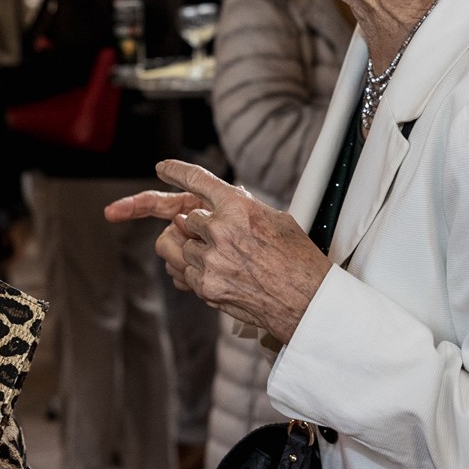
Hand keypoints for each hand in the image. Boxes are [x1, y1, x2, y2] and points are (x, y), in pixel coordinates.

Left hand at [106, 160, 330, 343]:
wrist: (306, 300)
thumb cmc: (297, 259)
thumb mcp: (277, 220)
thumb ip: (244, 208)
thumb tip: (226, 201)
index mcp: (238, 206)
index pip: (198, 180)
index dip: (176, 171)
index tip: (163, 167)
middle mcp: (220, 229)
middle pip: (187, 219)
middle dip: (200, 228)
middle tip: (224, 240)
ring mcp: (210, 259)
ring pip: (181, 247)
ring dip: (195, 251)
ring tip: (220, 259)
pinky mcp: (206, 285)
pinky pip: (184, 273)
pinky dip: (197, 274)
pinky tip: (222, 276)